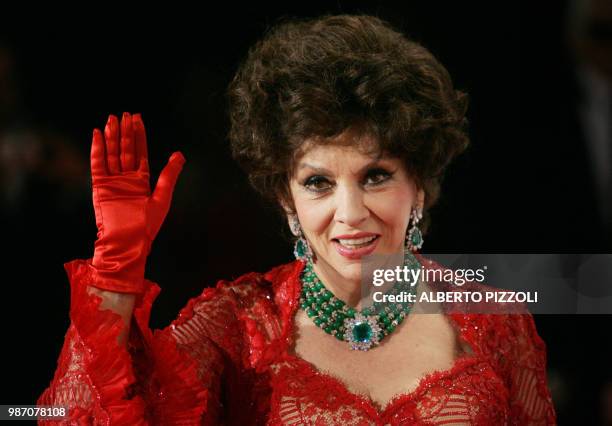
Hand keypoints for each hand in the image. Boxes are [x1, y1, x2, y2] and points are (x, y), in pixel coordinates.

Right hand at [88, 112, 184, 292]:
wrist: (128, 242)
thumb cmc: (147, 225)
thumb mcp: (162, 196)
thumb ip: (169, 175)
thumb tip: (179, 155)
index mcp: (141, 181)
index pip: (140, 153)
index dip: (139, 135)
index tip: (137, 118)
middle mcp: (126, 179)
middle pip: (125, 150)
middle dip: (125, 132)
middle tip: (125, 113)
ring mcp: (112, 181)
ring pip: (112, 154)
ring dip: (112, 136)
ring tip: (112, 119)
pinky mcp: (100, 187)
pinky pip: (97, 164)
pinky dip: (97, 149)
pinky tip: (97, 134)